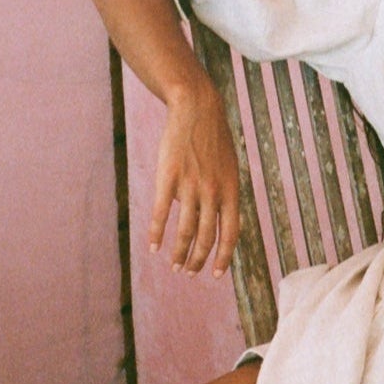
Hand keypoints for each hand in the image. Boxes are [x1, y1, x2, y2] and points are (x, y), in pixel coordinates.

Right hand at [152, 80, 241, 275]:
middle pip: (205, 237)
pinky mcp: (168, 178)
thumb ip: (222, 195)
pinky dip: (156, 233)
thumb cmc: (214, 139)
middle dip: (197, 260)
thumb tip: (209, 219)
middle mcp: (213, 193)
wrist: (197, 109)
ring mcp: (190, 186)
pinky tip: (152, 246)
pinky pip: (161, 213)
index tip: (215, 274)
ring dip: (179, 253)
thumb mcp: (229, 168)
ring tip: (174, 266)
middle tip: (189, 273)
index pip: (230, 234)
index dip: (223, 257)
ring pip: (185, 231)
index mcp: (231, 191)